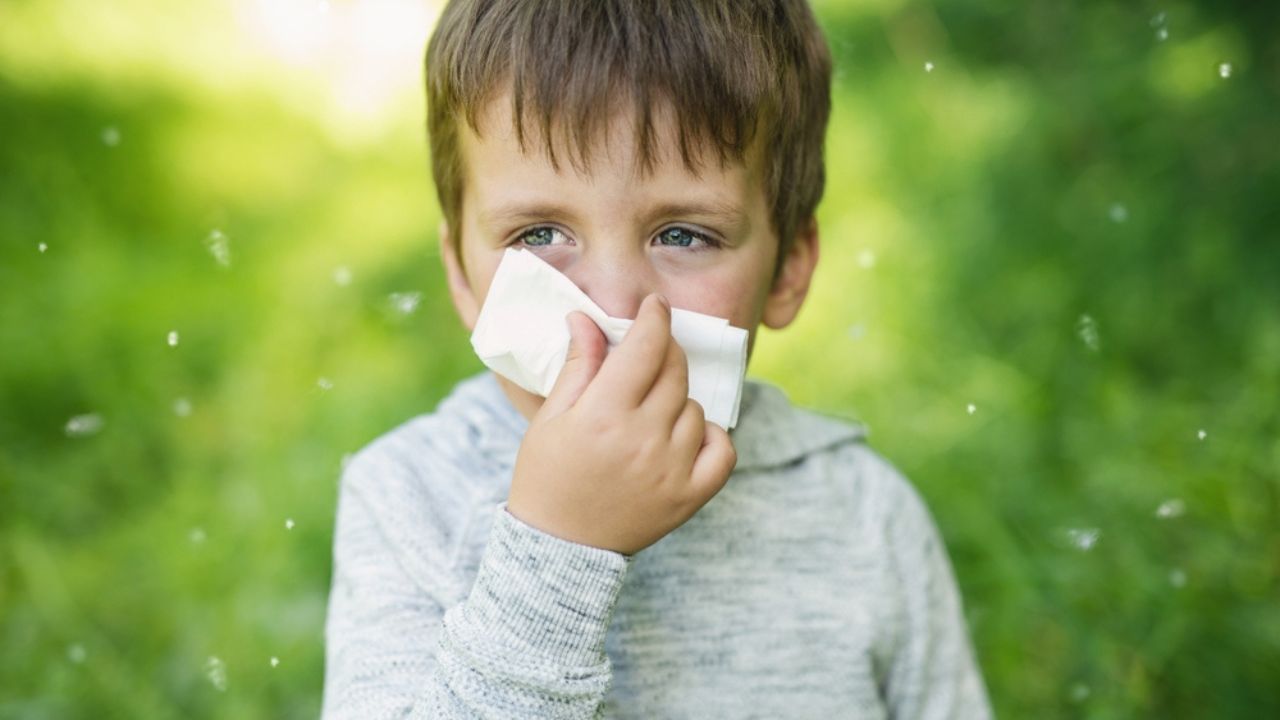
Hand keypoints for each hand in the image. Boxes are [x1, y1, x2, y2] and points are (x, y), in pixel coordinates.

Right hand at [506, 293, 737, 554]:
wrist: (558, 548)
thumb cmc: (547, 477)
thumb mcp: (551, 417)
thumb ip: (579, 366)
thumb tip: (587, 318)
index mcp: (604, 415)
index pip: (646, 346)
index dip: (655, 317)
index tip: (654, 307)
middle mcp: (644, 439)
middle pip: (674, 371)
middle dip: (663, 352)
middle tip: (646, 358)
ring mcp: (672, 470)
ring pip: (694, 407)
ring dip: (676, 400)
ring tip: (648, 414)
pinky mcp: (690, 496)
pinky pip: (723, 449)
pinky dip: (711, 436)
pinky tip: (685, 436)